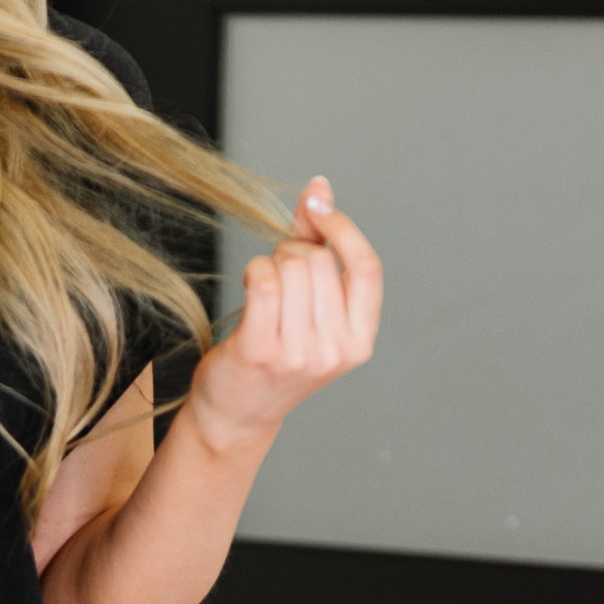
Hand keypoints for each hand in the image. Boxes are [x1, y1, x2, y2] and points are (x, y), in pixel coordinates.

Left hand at [188, 180, 381, 453]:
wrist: (236, 414)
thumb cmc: (274, 354)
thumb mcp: (310, 307)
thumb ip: (318, 245)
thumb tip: (320, 188)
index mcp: (359, 340)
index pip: (367, 268)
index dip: (343, 228)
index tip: (318, 207)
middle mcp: (334, 350)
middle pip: (319, 262)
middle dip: (293, 252)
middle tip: (278, 276)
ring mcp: (298, 354)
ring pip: (290, 267)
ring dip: (270, 263)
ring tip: (263, 288)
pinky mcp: (260, 350)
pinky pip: (263, 281)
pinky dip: (253, 270)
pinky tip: (249, 284)